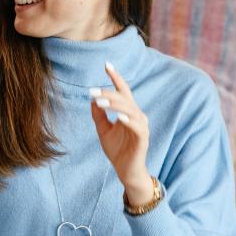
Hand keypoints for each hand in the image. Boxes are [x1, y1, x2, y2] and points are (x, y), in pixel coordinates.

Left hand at [90, 61, 153, 205]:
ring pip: (130, 110)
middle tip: (92, 91)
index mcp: (128, 112)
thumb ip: (98, 116)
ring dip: (115, 105)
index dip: (116, 77)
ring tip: (100, 102)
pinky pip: (137, 127)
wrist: (125, 171)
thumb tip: (92, 99)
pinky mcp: (143, 139)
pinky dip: (129, 120)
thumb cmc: (117, 150)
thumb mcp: (103, 131)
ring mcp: (141, 127)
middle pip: (125, 99)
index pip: (123, 91)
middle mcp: (137, 116)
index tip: (106, 64)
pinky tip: (119, 117)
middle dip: (109, 93)